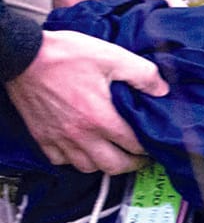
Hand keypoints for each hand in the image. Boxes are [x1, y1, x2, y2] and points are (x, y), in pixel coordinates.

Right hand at [4, 30, 168, 174]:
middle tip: (140, 157)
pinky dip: (74, 160)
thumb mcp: (112, 56)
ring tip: (113, 154)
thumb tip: (162, 89)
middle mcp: (81, 134)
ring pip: (87, 167)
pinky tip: (82, 149)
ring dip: (104, 164)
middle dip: (132, 164)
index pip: (134, 146)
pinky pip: (61, 161)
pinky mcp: (42, 136)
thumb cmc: (65, 55)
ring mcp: (59, 138)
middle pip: (114, 166)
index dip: (150, 148)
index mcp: (101, 117)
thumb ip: (142, 73)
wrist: (22, 55)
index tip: (155, 145)